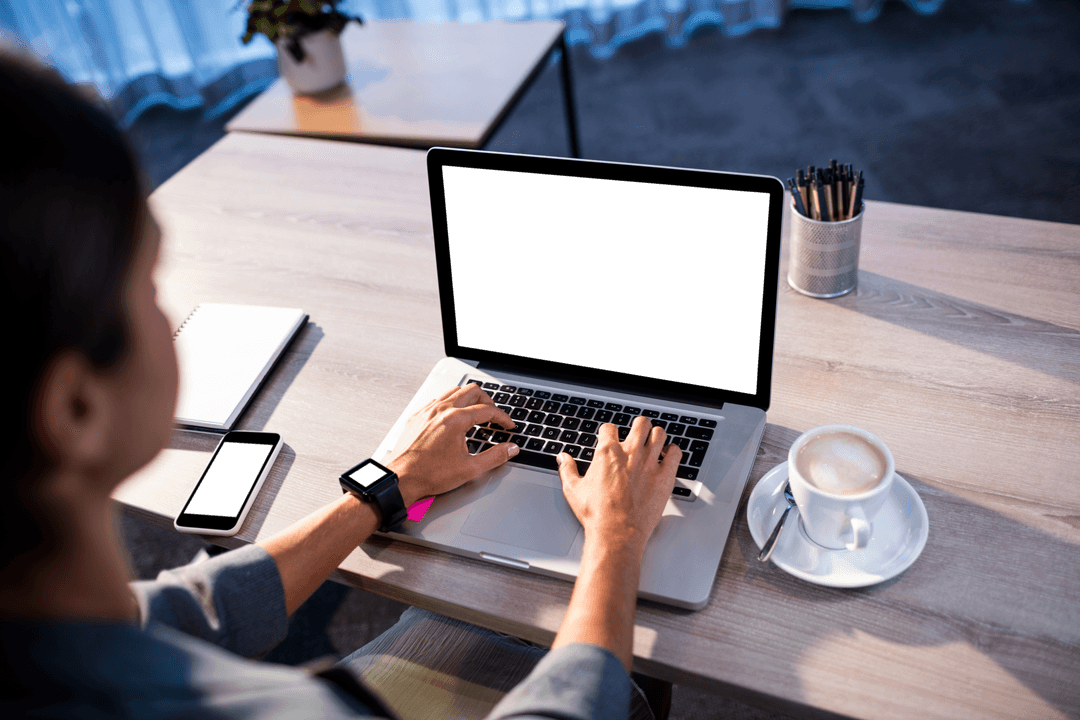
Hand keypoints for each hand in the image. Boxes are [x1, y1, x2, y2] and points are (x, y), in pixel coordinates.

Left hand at [386, 384, 517, 505]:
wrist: (402, 478)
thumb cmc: (430, 474)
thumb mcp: (469, 469)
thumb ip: (495, 457)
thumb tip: (510, 449)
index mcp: (456, 420)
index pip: (487, 410)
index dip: (502, 417)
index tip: (507, 425)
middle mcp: (441, 410)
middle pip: (472, 391)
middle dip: (487, 401)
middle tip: (493, 415)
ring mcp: (427, 411)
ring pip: (454, 391)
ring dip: (468, 399)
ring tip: (474, 413)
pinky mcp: (417, 416)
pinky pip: (437, 400)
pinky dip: (450, 404)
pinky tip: (452, 418)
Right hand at [557, 416, 679, 555]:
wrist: (617, 533)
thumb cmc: (597, 514)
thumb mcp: (573, 490)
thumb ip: (567, 469)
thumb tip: (562, 458)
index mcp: (607, 453)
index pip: (610, 427)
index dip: (609, 432)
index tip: (610, 438)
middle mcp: (630, 453)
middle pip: (640, 423)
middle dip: (638, 427)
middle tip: (637, 435)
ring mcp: (650, 463)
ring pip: (659, 433)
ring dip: (656, 436)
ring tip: (653, 444)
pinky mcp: (665, 476)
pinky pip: (675, 452)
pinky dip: (672, 451)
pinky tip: (667, 457)